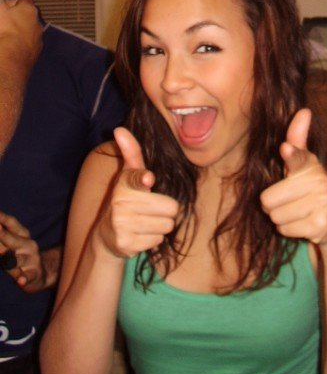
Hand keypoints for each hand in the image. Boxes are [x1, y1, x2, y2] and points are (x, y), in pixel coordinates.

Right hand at [0, 0, 41, 51]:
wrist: (11, 61)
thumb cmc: (4, 29)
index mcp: (29, 10)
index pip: (22, 0)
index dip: (11, 2)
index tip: (4, 5)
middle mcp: (37, 24)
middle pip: (25, 18)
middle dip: (15, 18)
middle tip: (4, 21)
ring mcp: (37, 41)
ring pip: (26, 33)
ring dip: (18, 33)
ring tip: (6, 36)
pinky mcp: (34, 55)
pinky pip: (26, 46)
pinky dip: (19, 46)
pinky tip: (10, 48)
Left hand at [0, 211, 48, 291]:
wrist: (42, 273)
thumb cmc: (20, 256)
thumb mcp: (12, 244)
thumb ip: (2, 236)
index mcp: (22, 236)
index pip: (12, 224)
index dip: (2, 218)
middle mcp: (28, 246)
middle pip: (12, 240)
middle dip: (2, 234)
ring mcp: (32, 261)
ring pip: (19, 260)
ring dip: (11, 259)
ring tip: (6, 260)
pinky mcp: (34, 276)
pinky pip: (28, 277)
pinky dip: (24, 279)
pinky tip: (20, 280)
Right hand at [95, 127, 178, 258]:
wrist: (107, 236)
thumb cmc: (127, 200)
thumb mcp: (129, 176)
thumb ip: (131, 153)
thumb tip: (119, 129)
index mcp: (123, 184)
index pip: (136, 178)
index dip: (143, 179)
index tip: (148, 179)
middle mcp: (119, 203)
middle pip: (171, 208)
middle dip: (165, 211)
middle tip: (151, 211)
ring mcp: (121, 225)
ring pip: (166, 226)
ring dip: (160, 226)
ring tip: (144, 223)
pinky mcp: (126, 244)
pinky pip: (158, 241)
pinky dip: (152, 240)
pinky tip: (139, 236)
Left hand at [260, 109, 326, 246]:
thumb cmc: (310, 189)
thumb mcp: (303, 164)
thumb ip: (298, 138)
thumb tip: (304, 111)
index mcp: (310, 165)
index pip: (298, 157)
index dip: (291, 154)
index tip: (285, 149)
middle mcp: (319, 182)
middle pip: (268, 199)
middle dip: (272, 205)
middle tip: (288, 202)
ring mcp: (321, 204)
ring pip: (275, 216)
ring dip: (282, 218)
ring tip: (297, 212)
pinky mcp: (320, 225)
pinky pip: (284, 229)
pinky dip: (290, 229)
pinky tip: (304, 223)